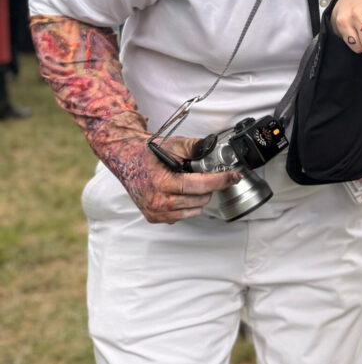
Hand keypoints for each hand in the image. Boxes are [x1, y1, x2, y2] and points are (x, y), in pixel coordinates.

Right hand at [107, 132, 241, 223]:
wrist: (126, 161)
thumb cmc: (148, 153)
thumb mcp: (172, 145)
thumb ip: (193, 147)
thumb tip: (213, 146)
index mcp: (161, 182)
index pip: (199, 185)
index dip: (220, 181)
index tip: (233, 177)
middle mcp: (158, 201)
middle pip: (200, 200)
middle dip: (207, 187)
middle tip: (200, 175)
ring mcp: (155, 212)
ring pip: (194, 211)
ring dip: (197, 198)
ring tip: (187, 183)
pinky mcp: (155, 218)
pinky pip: (182, 216)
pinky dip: (186, 206)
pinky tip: (178, 193)